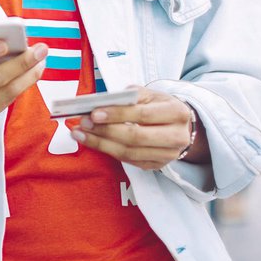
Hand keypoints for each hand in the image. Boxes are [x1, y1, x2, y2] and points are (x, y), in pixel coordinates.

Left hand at [70, 86, 206, 169]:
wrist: (180, 126)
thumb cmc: (159, 106)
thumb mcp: (150, 94)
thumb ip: (129, 96)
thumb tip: (102, 103)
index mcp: (176, 112)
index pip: (143, 114)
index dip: (117, 114)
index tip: (94, 113)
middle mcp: (176, 136)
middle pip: (136, 137)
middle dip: (106, 131)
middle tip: (84, 124)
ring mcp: (168, 155)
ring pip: (130, 153)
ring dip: (101, 144)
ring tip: (81, 134)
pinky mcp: (157, 165)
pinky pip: (129, 160)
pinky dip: (108, 151)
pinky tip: (93, 142)